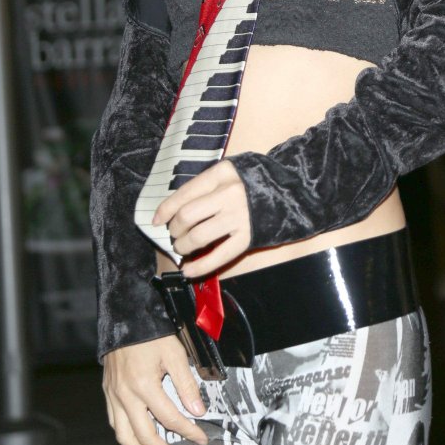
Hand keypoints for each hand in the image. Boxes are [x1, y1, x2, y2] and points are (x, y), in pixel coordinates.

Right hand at [102, 334, 207, 444]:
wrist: (125, 315)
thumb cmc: (151, 332)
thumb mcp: (175, 353)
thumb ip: (187, 384)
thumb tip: (197, 411)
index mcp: (144, 385)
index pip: (170, 419)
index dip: (188, 432)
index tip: (201, 439)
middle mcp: (125, 395)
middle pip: (145, 436)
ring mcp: (114, 396)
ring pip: (125, 437)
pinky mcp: (108, 393)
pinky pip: (115, 424)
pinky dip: (128, 438)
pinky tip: (138, 444)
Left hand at [152, 158, 251, 277]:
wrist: (288, 194)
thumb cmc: (250, 183)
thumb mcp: (227, 174)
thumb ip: (203, 187)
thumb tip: (170, 212)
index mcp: (222, 174)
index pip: (184, 194)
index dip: (165, 210)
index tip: (156, 221)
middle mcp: (230, 194)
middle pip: (187, 216)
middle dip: (174, 230)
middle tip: (175, 235)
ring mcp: (240, 217)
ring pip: (198, 237)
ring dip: (183, 246)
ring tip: (183, 247)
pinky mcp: (248, 238)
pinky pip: (218, 257)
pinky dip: (199, 267)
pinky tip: (189, 270)